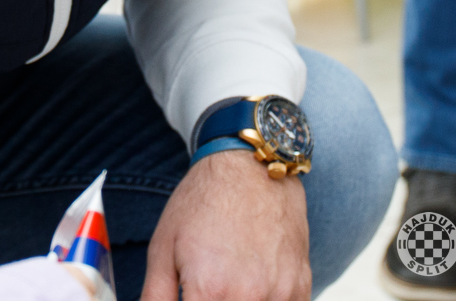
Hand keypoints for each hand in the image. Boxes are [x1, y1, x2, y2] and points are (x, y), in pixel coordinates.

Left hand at [141, 150, 310, 300]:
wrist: (251, 167)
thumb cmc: (203, 203)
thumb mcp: (163, 247)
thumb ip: (155, 296)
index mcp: (209, 291)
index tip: (189, 300)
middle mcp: (248, 296)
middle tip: (205, 294)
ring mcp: (280, 293)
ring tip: (226, 288)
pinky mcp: (300, 287)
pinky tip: (252, 289)